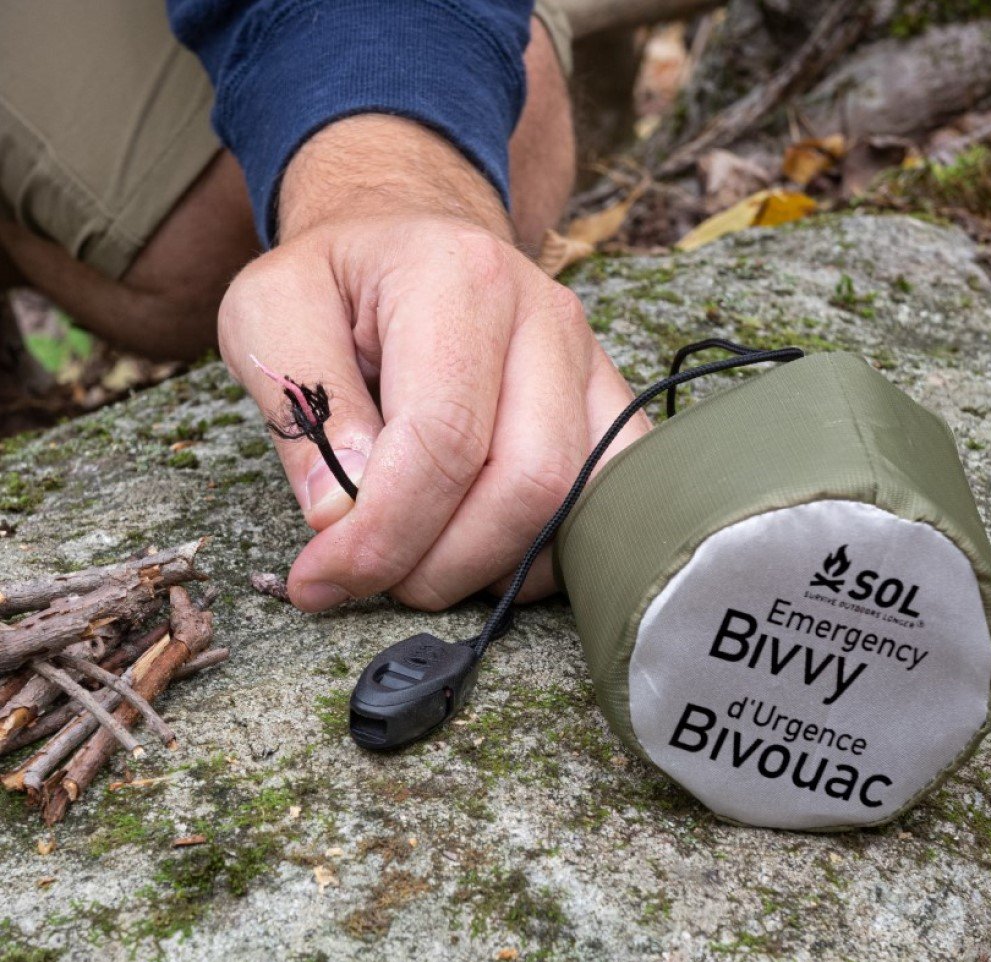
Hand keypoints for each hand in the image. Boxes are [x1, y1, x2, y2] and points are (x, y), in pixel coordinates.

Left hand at [217, 117, 648, 611]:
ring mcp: (590, 364)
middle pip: (528, 483)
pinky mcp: (608, 404)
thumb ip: (301, 408)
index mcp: (458, 280)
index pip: (443, 440)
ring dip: (491, 565)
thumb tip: (342, 515)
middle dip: (442, 563)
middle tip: (373, 578)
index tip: (324, 578)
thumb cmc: (336, 284)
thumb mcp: (269, 313)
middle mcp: (546, 317)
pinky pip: (604, 503)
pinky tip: (478, 549)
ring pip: (575, 504)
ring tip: (419, 561)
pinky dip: (543, 554)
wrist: (409, 242)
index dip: (384, 534)